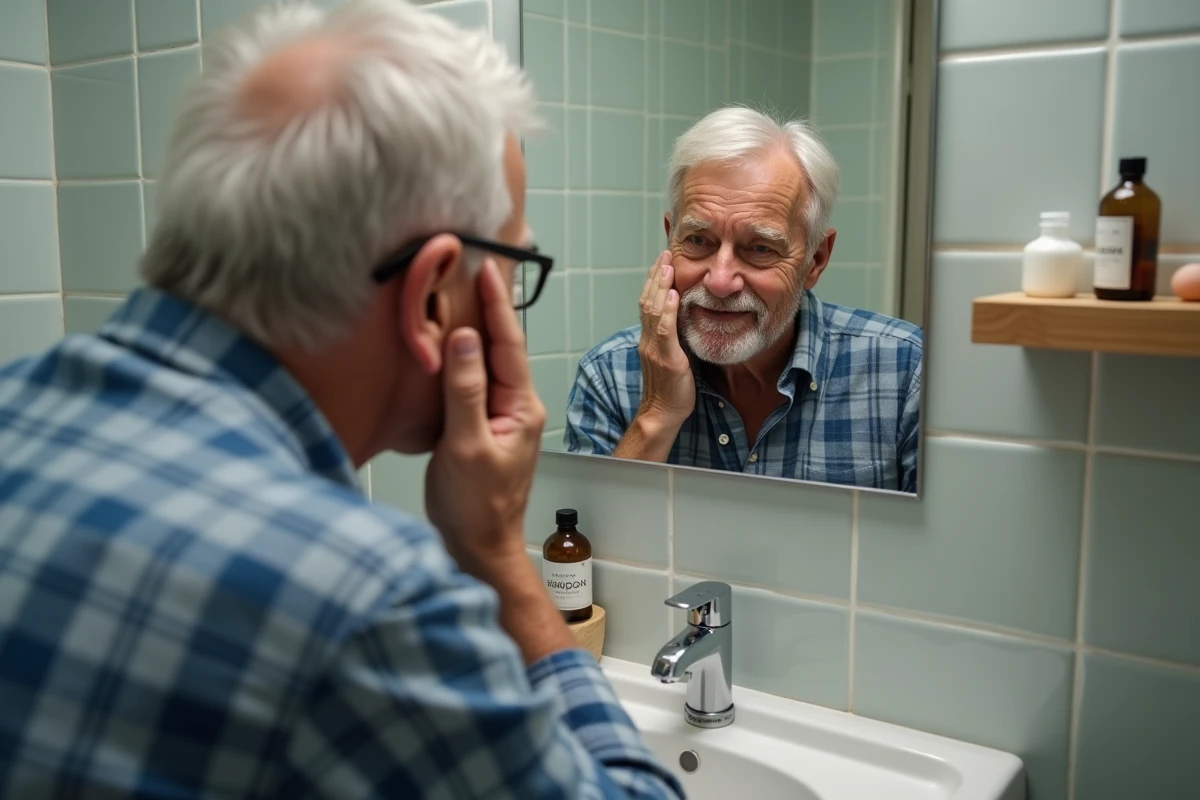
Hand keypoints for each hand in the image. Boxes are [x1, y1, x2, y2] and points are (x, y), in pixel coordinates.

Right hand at [425, 259, 545, 576]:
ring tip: (466, 293)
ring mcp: (501, 416)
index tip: (487, 269)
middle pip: (503, 348)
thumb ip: (466, 390)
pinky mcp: (483, 426)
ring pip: (489, 363)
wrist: (479, 546)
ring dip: (479, 329)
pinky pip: (475, 382)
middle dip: (491, 308)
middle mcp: (516, 406)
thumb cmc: (475, 506)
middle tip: (478, 267)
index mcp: (520, 407)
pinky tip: (453, 344)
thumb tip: (466, 338)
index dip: (496, 306)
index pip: (509, 346)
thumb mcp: (467, 445)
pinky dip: (464, 358)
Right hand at [635, 251, 694, 427]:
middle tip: (665, 254)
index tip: (662, 262)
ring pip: (653, 310)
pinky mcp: (666, 359)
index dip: (654, 282)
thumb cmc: (671, 390)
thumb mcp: (672, 358)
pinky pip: (665, 330)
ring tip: (667, 265)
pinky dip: (669, 310)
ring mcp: (654, 349)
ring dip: (661, 285)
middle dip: (656, 276)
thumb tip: (686, 319)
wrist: (662, 414)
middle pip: (647, 300)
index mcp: (649, 339)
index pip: (648, 303)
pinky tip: (674, 295)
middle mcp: (647, 340)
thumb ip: (674, 338)